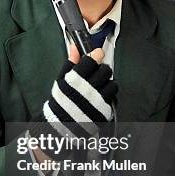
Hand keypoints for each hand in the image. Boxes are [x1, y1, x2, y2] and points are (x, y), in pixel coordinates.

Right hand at [29, 44, 117, 158]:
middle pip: (106, 71)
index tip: (96, 54)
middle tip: (96, 73)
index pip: (92, 60)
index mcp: (76, 80)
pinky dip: (108, 96)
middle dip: (102, 69)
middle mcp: (89, 90)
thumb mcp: (61, 81)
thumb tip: (75, 48)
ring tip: (99, 86)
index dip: (95, 55)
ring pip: (113, 84)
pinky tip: (100, 97)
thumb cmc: (60, 103)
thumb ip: (70, 63)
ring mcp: (99, 101)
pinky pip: (114, 98)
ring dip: (107, 83)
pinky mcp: (105, 112)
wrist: (60, 127)